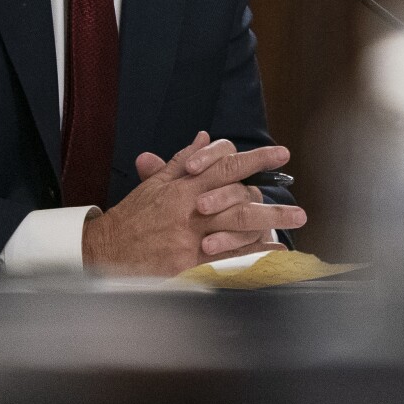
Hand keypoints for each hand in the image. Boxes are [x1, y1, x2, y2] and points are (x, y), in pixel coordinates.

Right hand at [82, 131, 305, 275]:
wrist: (103, 252)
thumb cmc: (132, 218)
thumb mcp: (155, 184)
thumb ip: (183, 160)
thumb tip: (206, 138)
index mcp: (184, 187)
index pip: (227, 166)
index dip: (256, 158)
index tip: (281, 154)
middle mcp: (190, 211)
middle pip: (239, 201)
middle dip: (273, 205)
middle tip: (300, 210)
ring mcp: (189, 239)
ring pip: (236, 229)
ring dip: (268, 229)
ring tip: (292, 231)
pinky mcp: (186, 265)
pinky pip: (225, 260)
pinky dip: (250, 257)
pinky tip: (270, 256)